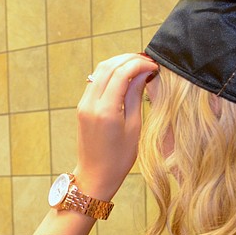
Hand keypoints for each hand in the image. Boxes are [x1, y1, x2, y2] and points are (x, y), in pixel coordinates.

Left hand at [74, 53, 158, 199]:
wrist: (95, 175)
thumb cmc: (119, 158)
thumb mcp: (134, 127)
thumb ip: (136, 96)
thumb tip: (143, 73)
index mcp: (106, 111)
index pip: (121, 73)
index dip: (139, 64)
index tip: (154, 65)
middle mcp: (91, 104)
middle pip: (108, 66)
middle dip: (129, 59)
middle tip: (148, 62)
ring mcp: (83, 104)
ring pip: (99, 70)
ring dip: (119, 63)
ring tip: (138, 66)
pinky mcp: (82, 107)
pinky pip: (95, 81)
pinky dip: (110, 73)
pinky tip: (125, 76)